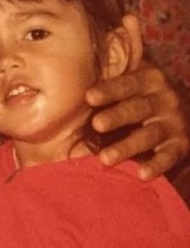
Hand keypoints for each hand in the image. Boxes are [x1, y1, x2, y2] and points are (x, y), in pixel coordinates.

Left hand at [87, 63, 188, 179]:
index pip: (127, 84)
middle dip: (116, 117)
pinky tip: (141, 174)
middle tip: (96, 125)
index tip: (89, 97)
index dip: (109, 90)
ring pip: (148, 136)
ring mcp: (173, 123)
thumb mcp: (134, 79)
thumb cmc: (143, 94)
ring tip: (105, 158)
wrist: (186, 111)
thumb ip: (111, 76)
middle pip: (137, 108)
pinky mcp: (180, 145)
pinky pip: (168, 157)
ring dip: (126, 147)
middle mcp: (164, 99)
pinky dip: (155, 166)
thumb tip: (70, 73)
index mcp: (149, 79)